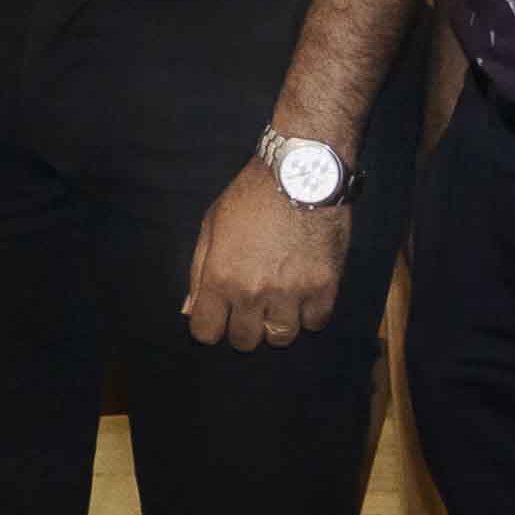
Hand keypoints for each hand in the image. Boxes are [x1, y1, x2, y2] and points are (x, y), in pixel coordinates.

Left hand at [184, 156, 349, 349]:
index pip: (206, 332)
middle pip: (244, 341)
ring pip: (281, 338)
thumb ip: (199, 271)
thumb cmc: (251, 195)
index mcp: (220, 277)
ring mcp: (291, 293)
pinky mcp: (324, 288)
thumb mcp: (212, 225)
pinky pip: (314, 323)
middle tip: (251, 307)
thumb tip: (191, 309)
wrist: (302, 173)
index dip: (210, 326)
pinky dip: (309, 313)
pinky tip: (304, 294)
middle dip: (243, 328)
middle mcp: (253, 292)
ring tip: (279, 302)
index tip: (219, 316)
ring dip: (277, 324)